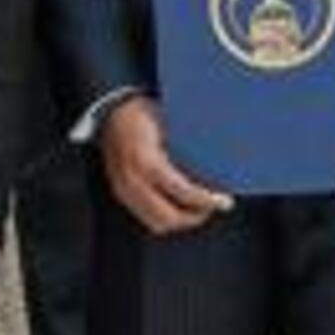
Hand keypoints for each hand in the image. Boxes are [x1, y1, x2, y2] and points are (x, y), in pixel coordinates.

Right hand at [95, 97, 229, 235]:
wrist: (110, 111)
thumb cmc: (141, 113)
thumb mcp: (168, 124)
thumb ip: (187, 148)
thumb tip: (217, 167)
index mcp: (148, 162)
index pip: (183, 193)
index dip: (207, 201)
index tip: (224, 202)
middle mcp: (134, 180)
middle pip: (169, 218)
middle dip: (195, 217)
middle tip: (212, 207)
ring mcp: (123, 189)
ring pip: (156, 223)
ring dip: (179, 220)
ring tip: (197, 209)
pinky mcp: (120, 193)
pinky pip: (145, 216)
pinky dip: (164, 215)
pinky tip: (177, 204)